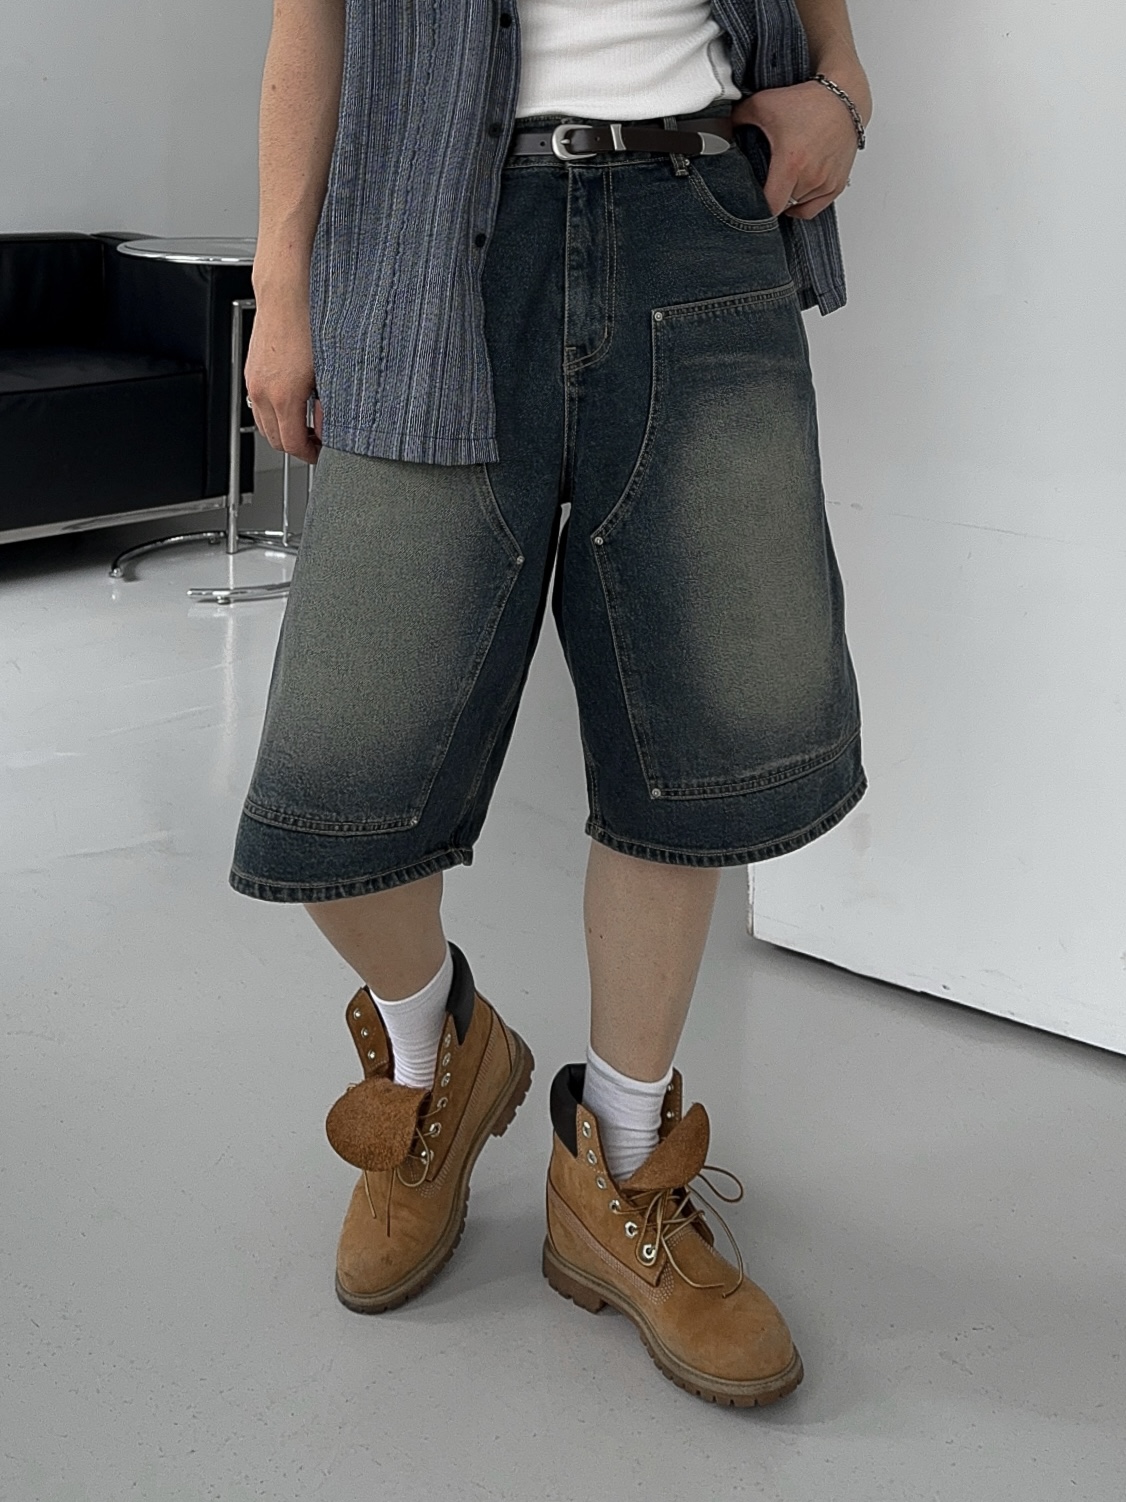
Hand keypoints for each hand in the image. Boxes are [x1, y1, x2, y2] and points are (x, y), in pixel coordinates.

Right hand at [244, 291, 322, 464]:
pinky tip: (293, 402)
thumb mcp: (331, 372)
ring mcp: (253, 381)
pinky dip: (274, 413)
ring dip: (283, 430)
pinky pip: (258, 404)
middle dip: (297, 446)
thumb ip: (328, 407)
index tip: (322, 453)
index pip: (292, 445)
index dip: (311, 455)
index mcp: (283, 396)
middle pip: (275, 440)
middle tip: (318, 442)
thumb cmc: (311, 322)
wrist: (287, 291)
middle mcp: (262, 392)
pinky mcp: (250, 370)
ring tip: (307, 423)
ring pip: (264, 424)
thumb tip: (327, 427)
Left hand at [731, 75, 866, 220]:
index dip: (758, 207)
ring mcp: (825, 183)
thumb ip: (738, 118)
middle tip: (763, 183)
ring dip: (788, 198)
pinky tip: (794, 193)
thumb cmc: (809, 102)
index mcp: (791, 164)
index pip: (770, 206)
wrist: (843, 97)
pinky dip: (803, 204)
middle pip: (782, 206)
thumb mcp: (765, 104)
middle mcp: (811, 178)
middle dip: (771, 197)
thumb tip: (720, 129)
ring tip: (782, 180)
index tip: (752, 198)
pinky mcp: (837, 184)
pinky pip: (814, 208)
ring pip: (798, 207)